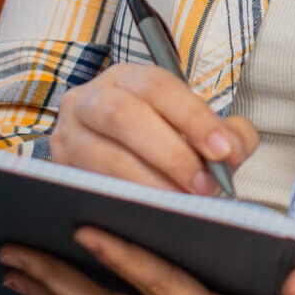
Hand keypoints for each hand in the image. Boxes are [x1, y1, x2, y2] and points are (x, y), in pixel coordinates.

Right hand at [49, 63, 256, 195]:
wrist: (118, 164)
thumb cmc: (165, 144)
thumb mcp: (198, 132)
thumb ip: (228, 134)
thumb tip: (234, 148)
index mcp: (128, 78)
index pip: (159, 87)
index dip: (192, 117)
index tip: (222, 150)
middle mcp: (89, 98)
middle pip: (125, 116)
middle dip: (170, 154)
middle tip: (204, 187)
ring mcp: (68, 135)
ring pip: (105, 157)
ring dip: (149, 185)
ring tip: (183, 205)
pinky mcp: (61, 172)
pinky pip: (91, 188)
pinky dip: (125, 202)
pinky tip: (153, 216)